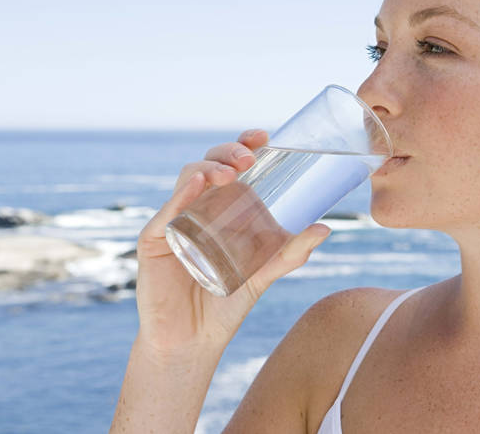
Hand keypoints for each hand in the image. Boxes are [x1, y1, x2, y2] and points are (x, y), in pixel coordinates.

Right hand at [133, 128, 331, 355]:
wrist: (193, 342)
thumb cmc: (225, 304)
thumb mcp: (263, 275)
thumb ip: (290, 253)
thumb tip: (325, 228)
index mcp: (221, 208)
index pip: (230, 166)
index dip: (243, 146)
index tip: (264, 136)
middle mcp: (196, 208)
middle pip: (208, 165)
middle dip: (228, 152)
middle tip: (249, 158)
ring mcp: (174, 222)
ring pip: (187, 179)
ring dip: (209, 168)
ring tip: (229, 173)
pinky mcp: (154, 241)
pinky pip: (166, 213)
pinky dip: (181, 195)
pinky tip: (196, 185)